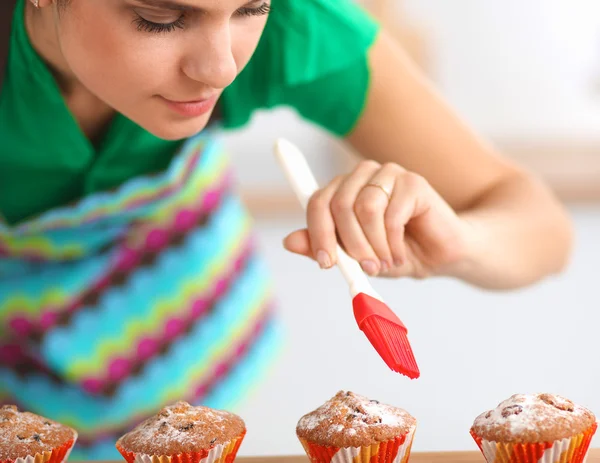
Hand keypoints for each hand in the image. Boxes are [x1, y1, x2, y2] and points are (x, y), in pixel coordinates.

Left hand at [283, 160, 472, 277]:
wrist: (441, 254)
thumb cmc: (396, 253)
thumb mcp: (356, 257)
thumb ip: (325, 248)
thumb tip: (288, 241)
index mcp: (342, 190)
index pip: (317, 202)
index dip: (318, 233)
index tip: (327, 263)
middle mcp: (361, 176)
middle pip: (339, 203)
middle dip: (349, 243)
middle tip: (365, 268)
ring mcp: (388, 174)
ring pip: (365, 207)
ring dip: (373, 244)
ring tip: (386, 262)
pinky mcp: (413, 181)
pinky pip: (392, 213)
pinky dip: (393, 242)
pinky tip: (400, 254)